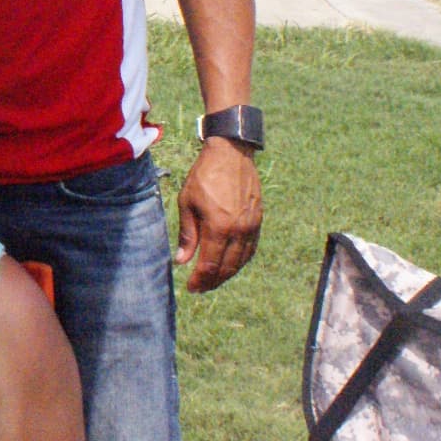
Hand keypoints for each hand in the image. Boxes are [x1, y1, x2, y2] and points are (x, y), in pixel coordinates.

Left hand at [175, 137, 262, 291]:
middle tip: (200, 287)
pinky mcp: (258, 220)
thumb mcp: (187, 203)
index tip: (191, 287)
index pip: (210, 265)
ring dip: (227, 274)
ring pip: (241, 260)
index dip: (200, 280)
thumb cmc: (204, 176)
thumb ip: (188, 234)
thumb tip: (183, 261)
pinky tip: (230, 264)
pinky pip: (251, 248)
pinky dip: (240, 260)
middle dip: (213, 281)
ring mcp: (251, 226)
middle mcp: (239, 230)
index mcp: (219, 227)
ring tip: (213, 279)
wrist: (231, 153)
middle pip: (228, 267)